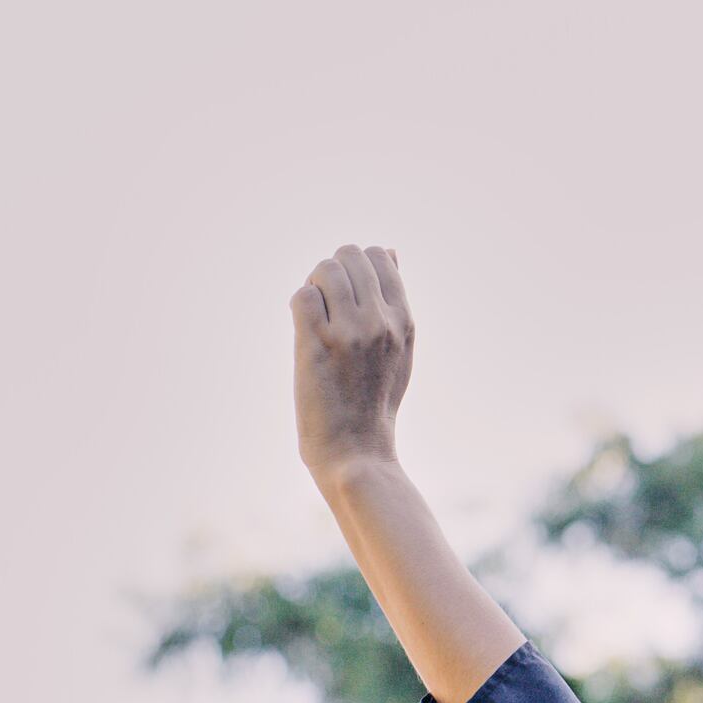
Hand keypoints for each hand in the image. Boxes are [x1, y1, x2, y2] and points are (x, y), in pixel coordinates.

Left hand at [292, 244, 414, 476]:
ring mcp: (349, 331)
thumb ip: (395, 302)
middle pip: (350, 255)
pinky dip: (299, 306)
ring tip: (314, 316)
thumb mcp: (400, 349)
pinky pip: (302, 296)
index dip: (356, 266)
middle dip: (332, 272)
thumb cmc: (374, 403)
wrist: (357, 451)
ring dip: (313, 286)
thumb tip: (391, 251)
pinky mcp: (317, 343)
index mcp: (403, 321)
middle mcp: (380, 321)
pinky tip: (304, 331)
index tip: (347, 294)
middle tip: (325, 305)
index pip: (380, 255)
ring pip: (325, 270)